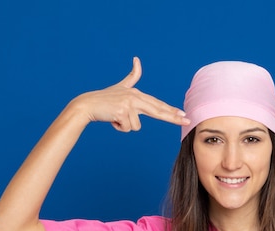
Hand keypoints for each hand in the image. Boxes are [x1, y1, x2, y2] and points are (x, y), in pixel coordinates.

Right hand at [73, 57, 189, 131]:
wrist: (87, 105)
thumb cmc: (105, 99)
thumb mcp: (121, 87)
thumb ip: (132, 76)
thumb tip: (137, 59)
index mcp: (137, 94)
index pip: (157, 104)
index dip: (171, 110)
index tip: (183, 114)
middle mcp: (135, 97)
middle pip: (158, 110)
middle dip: (173, 117)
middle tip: (186, 120)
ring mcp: (129, 104)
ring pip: (136, 126)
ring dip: (125, 126)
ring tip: (116, 118)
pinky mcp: (123, 112)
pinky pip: (127, 128)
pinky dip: (118, 127)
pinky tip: (112, 119)